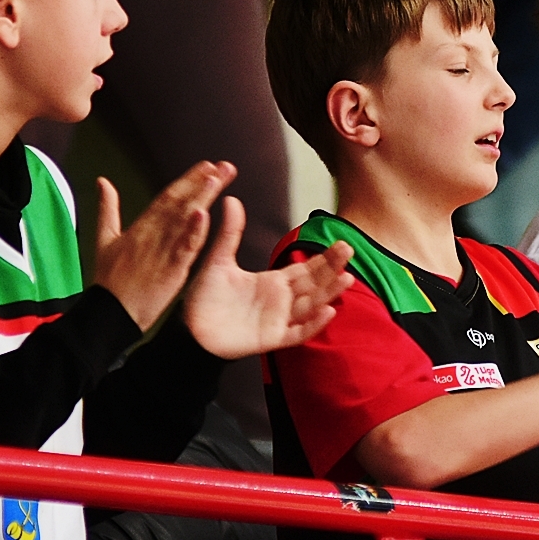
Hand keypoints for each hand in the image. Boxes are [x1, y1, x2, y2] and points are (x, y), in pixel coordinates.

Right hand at [95, 161, 233, 330]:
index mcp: (140, 226)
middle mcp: (152, 234)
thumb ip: (107, 209)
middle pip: (180, 202)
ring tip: (218, 178)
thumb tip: (103, 182)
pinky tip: (204, 215)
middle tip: (224, 166)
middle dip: (202, 182)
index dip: (188, 180)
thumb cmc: (109, 281)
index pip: (168, 196)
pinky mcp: (170, 270)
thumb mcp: (104, 240)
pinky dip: (193, 231)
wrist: (110, 315)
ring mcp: (161, 251)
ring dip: (201, 198)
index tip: (208, 166)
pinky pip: (184, 248)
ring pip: (183, 220)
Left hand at [183, 197, 354, 357]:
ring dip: (329, 293)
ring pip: (311, 306)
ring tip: (347, 279)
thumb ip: (230, 233)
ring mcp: (279, 320)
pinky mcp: (272, 339)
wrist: (189, 329)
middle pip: (314, 283)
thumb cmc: (204, 298)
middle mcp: (281, 301)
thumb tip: (232, 200)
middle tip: (349, 251)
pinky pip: (298, 332)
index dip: (324, 258)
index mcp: (273, 282)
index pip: (306, 268)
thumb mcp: (219, 261)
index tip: (342, 242)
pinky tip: (327, 311)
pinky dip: (313, 324)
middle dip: (332, 268)